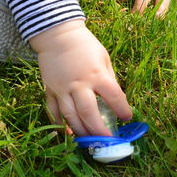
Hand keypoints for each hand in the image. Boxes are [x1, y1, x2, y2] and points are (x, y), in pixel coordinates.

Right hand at [29, 20, 131, 135]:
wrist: (57, 35)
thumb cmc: (85, 45)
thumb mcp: (104, 58)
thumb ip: (109, 79)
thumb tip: (116, 100)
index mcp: (97, 74)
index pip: (114, 97)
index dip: (122, 110)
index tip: (127, 117)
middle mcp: (79, 84)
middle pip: (89, 113)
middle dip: (99, 130)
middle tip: (106, 140)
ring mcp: (62, 88)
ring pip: (70, 116)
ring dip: (80, 131)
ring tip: (89, 141)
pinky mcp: (50, 90)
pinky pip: (54, 111)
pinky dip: (60, 124)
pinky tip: (68, 133)